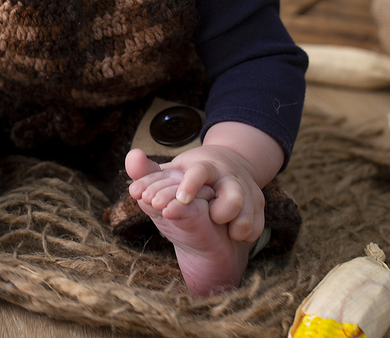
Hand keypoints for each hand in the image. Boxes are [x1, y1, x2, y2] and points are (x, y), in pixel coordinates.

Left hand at [127, 144, 264, 243]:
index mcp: (205, 167)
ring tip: (225, 227)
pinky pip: (256, 224)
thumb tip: (131, 156)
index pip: (200, 172)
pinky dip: (247, 232)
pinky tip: (235, 233)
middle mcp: (228, 178)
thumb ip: (149, 172)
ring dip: (239, 224)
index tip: (179, 200)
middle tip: (213, 217)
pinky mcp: (258, 206)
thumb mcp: (171, 175)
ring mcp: (246, 191)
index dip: (191, 186)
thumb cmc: (190, 180)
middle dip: (225, 209)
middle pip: (233, 194)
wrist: (225, 175)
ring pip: (249, 210)